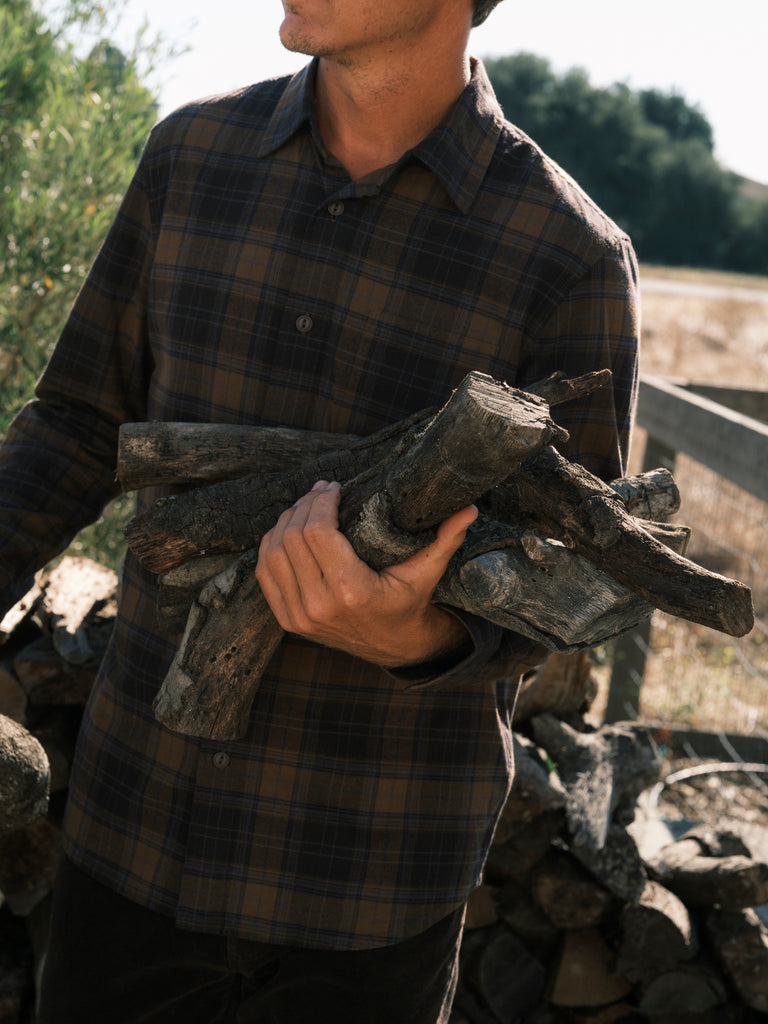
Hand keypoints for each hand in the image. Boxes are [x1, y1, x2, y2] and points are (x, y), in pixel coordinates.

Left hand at [255, 480, 476, 666]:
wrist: (390, 646)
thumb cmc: (409, 601)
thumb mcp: (427, 572)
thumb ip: (446, 539)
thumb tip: (470, 507)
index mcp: (351, 591)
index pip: (317, 532)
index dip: (320, 502)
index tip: (334, 487)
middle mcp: (319, 605)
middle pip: (292, 537)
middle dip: (304, 505)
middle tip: (321, 490)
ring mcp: (299, 616)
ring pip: (273, 552)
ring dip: (286, 521)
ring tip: (306, 505)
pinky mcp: (287, 619)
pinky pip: (266, 572)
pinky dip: (271, 546)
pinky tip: (288, 529)